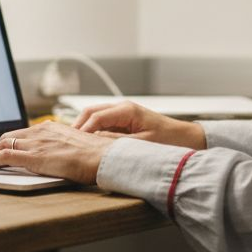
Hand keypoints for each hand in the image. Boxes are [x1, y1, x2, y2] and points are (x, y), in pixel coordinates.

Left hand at [0, 121, 115, 184]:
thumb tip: (61, 154)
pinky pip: (4, 156)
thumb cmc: (97, 155)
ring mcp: (36, 143)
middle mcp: (41, 131)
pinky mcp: (34, 157)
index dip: (10, 140)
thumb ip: (64, 147)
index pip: (24, 132)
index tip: (3, 146)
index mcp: (52, 128)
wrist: (104, 157)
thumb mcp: (77, 146)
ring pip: (3, 144)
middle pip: (10, 136)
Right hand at [73, 101, 206, 149]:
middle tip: (66, 141)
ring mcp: (122, 114)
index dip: (83, 130)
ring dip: (83, 127)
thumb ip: (117, 142)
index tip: (73, 143)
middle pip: (91, 112)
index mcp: (127, 110)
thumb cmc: (169, 140)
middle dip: (77, 125)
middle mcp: (122, 108)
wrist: (185, 138)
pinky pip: (102, 123)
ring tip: (72, 142)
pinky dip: (92, 130)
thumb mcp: (142, 144)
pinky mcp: (123, 121)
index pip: (96, 116)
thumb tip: (95, 142)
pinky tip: (86, 143)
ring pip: (94, 116)